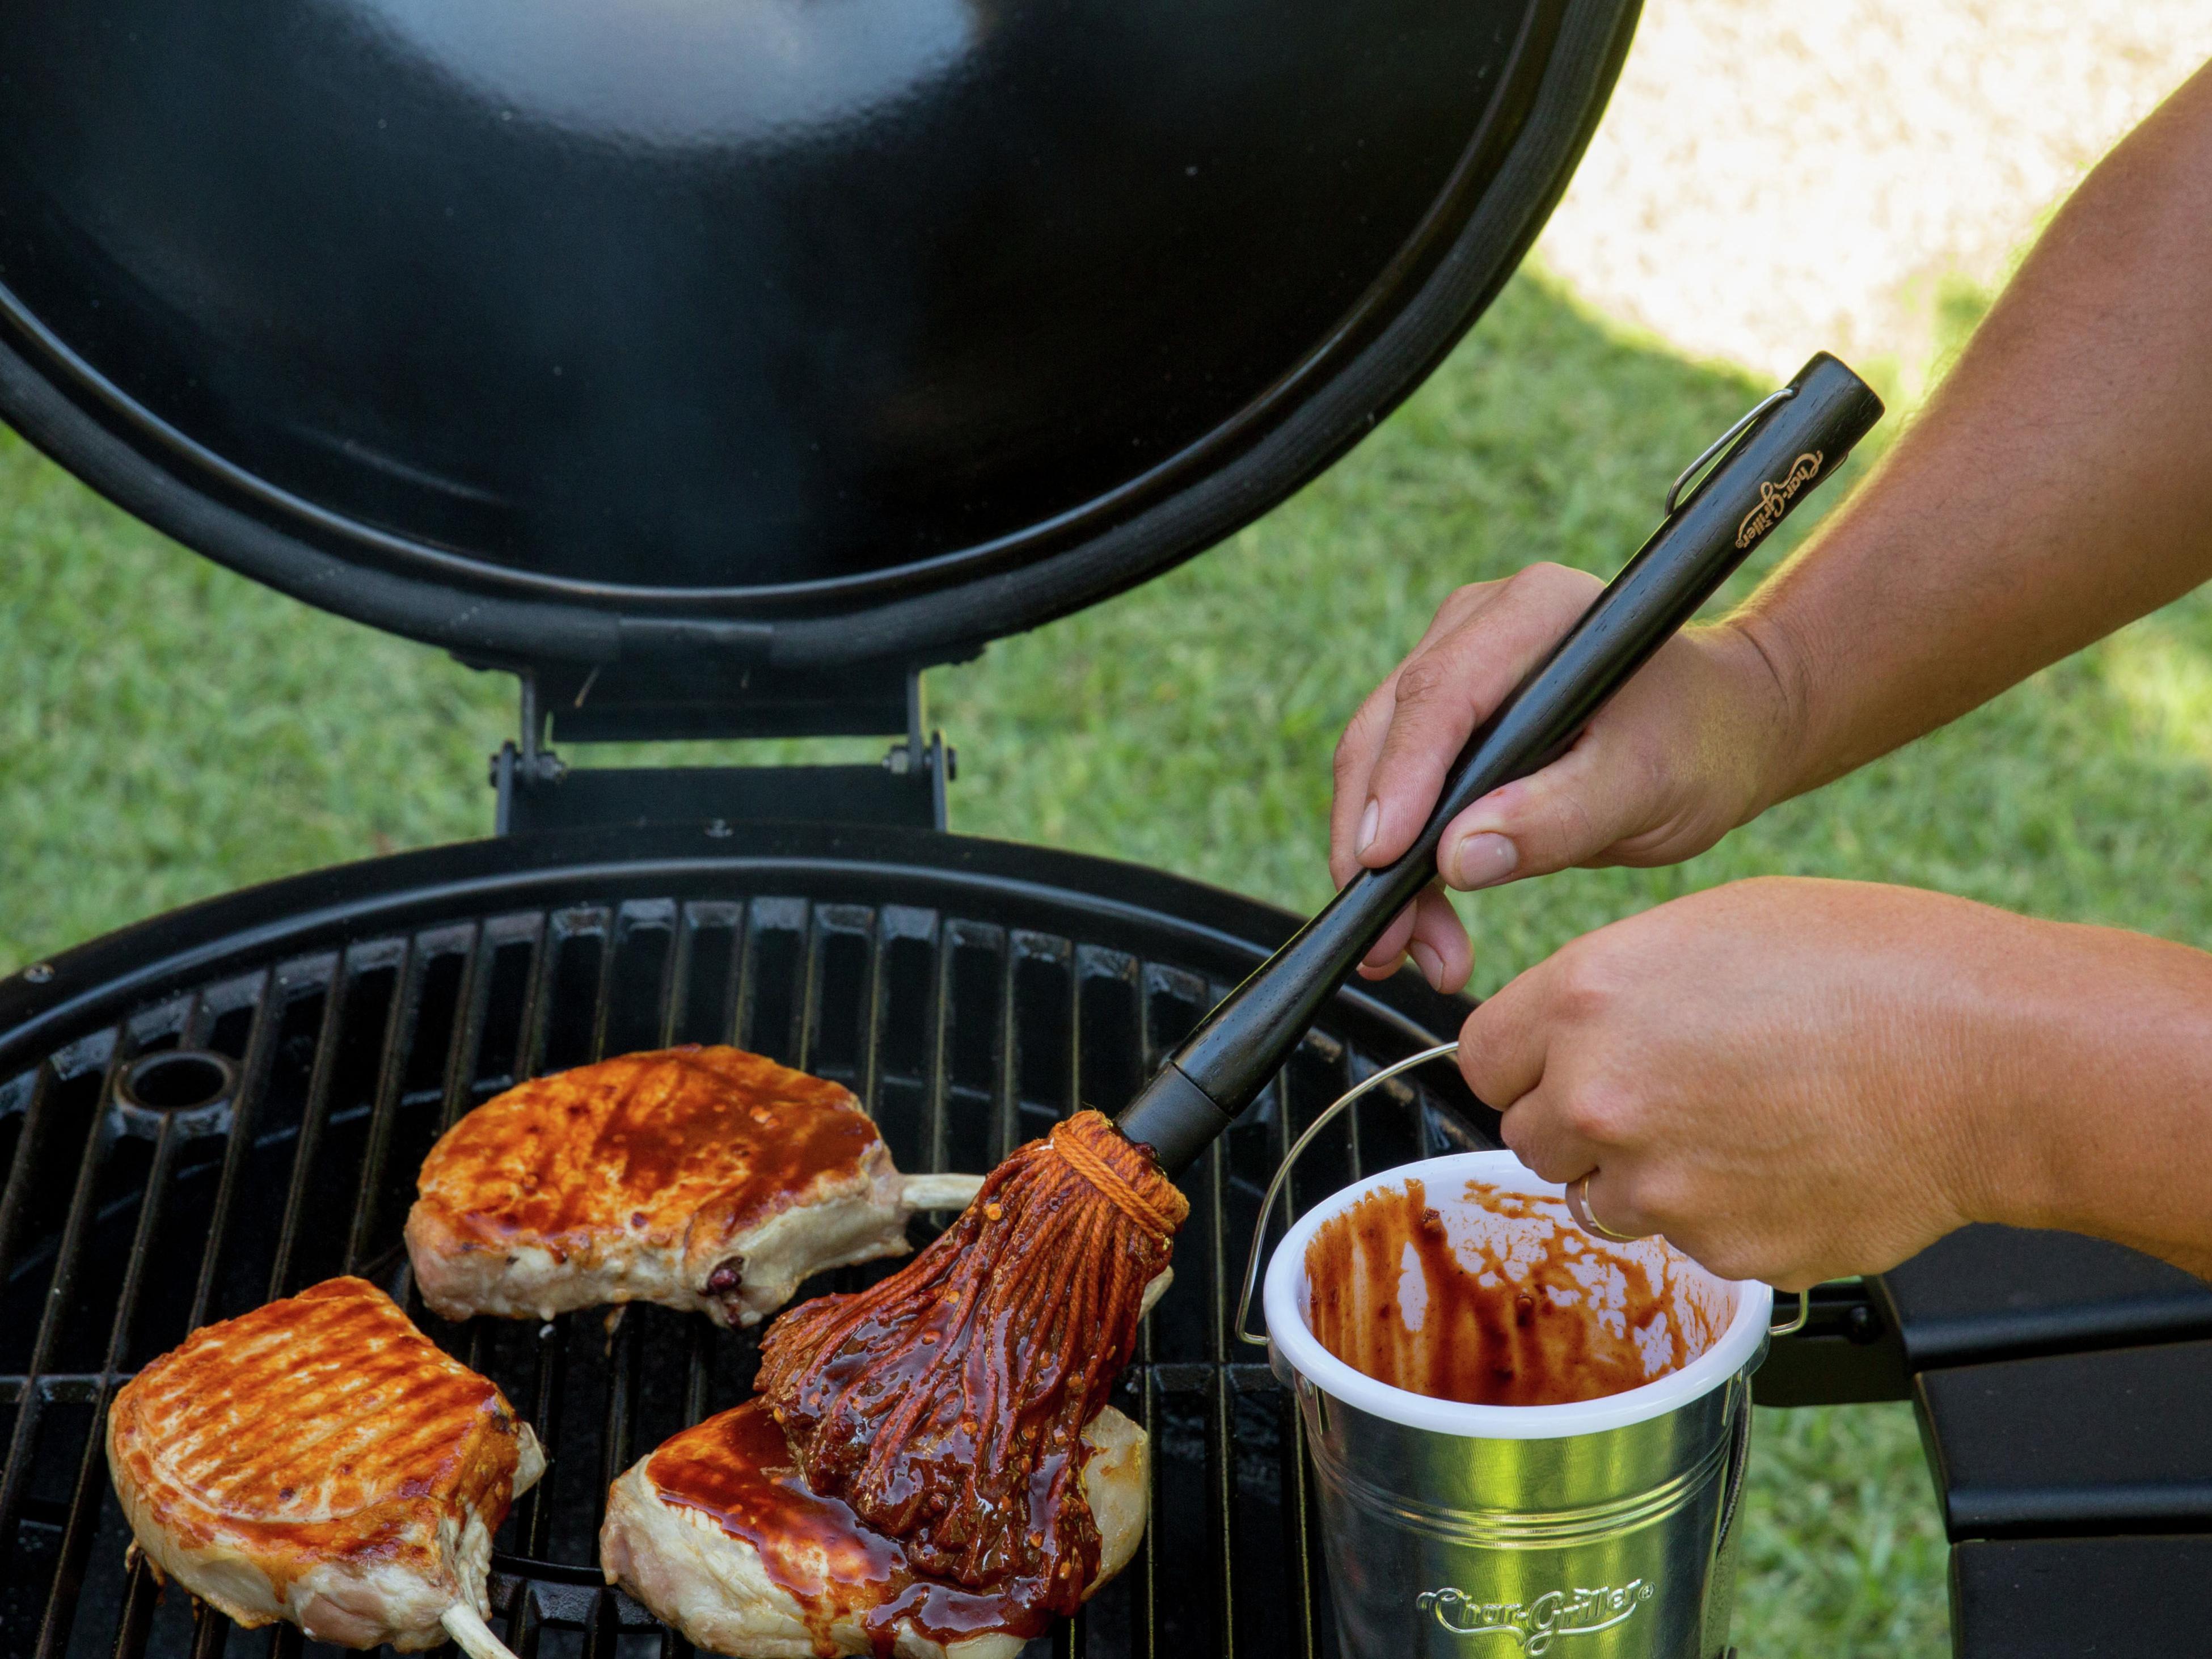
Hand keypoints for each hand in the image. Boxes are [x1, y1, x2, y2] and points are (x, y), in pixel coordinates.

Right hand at [1329, 564, 1802, 992]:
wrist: (1726, 729)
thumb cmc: (1701, 743)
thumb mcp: (1647, 787)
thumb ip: (1557, 818)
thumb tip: (1455, 858)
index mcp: (1535, 612)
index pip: (1438, 695)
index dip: (1399, 781)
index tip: (1381, 860)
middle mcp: (1477, 625)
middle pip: (1387, 732)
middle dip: (1373, 844)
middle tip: (1386, 942)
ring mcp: (1454, 665)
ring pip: (1376, 767)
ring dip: (1378, 865)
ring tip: (1404, 951)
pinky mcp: (1447, 716)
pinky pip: (1394, 787)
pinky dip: (1400, 861)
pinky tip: (1417, 925)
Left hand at [1458, 877, 2078, 1288]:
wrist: (1991, 1061)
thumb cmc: (1872, 970)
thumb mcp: (1707, 928)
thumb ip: (1609, 989)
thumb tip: (1565, 1036)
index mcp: (1585, 1001)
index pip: (1479, 1057)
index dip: (1525, 1058)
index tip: (1559, 1058)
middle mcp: (1601, 1100)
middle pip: (1530, 1135)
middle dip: (1580, 1119)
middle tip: (1666, 1089)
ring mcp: (1658, 1188)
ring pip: (1601, 1199)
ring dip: (1645, 1173)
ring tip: (1737, 1121)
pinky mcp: (1721, 1252)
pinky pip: (1687, 1241)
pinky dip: (1721, 1213)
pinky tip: (1784, 1160)